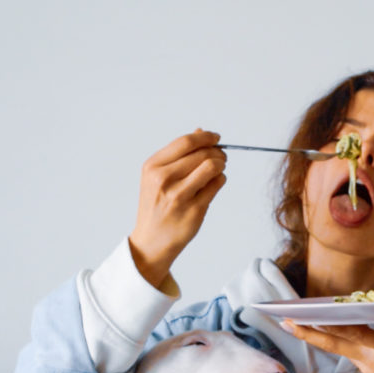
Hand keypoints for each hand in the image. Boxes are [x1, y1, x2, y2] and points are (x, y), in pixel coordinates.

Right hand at [129, 129, 226, 287]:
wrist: (151, 240)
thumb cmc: (157, 205)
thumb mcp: (157, 176)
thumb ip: (179, 154)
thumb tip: (201, 132)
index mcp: (152, 167)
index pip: (185, 142)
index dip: (205, 137)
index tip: (216, 138)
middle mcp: (163, 180)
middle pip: (202, 154)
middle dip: (217, 152)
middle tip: (221, 157)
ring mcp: (179, 196)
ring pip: (212, 167)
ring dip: (221, 165)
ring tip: (218, 169)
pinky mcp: (194, 210)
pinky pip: (217, 185)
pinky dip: (220, 180)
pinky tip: (214, 183)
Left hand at [282, 313, 373, 372]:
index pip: (355, 335)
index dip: (332, 326)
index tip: (311, 317)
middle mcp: (371, 358)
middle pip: (335, 342)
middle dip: (309, 331)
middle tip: (284, 318)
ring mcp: (366, 364)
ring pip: (335, 346)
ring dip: (313, 334)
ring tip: (291, 320)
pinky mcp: (366, 368)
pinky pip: (343, 350)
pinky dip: (328, 338)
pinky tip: (316, 328)